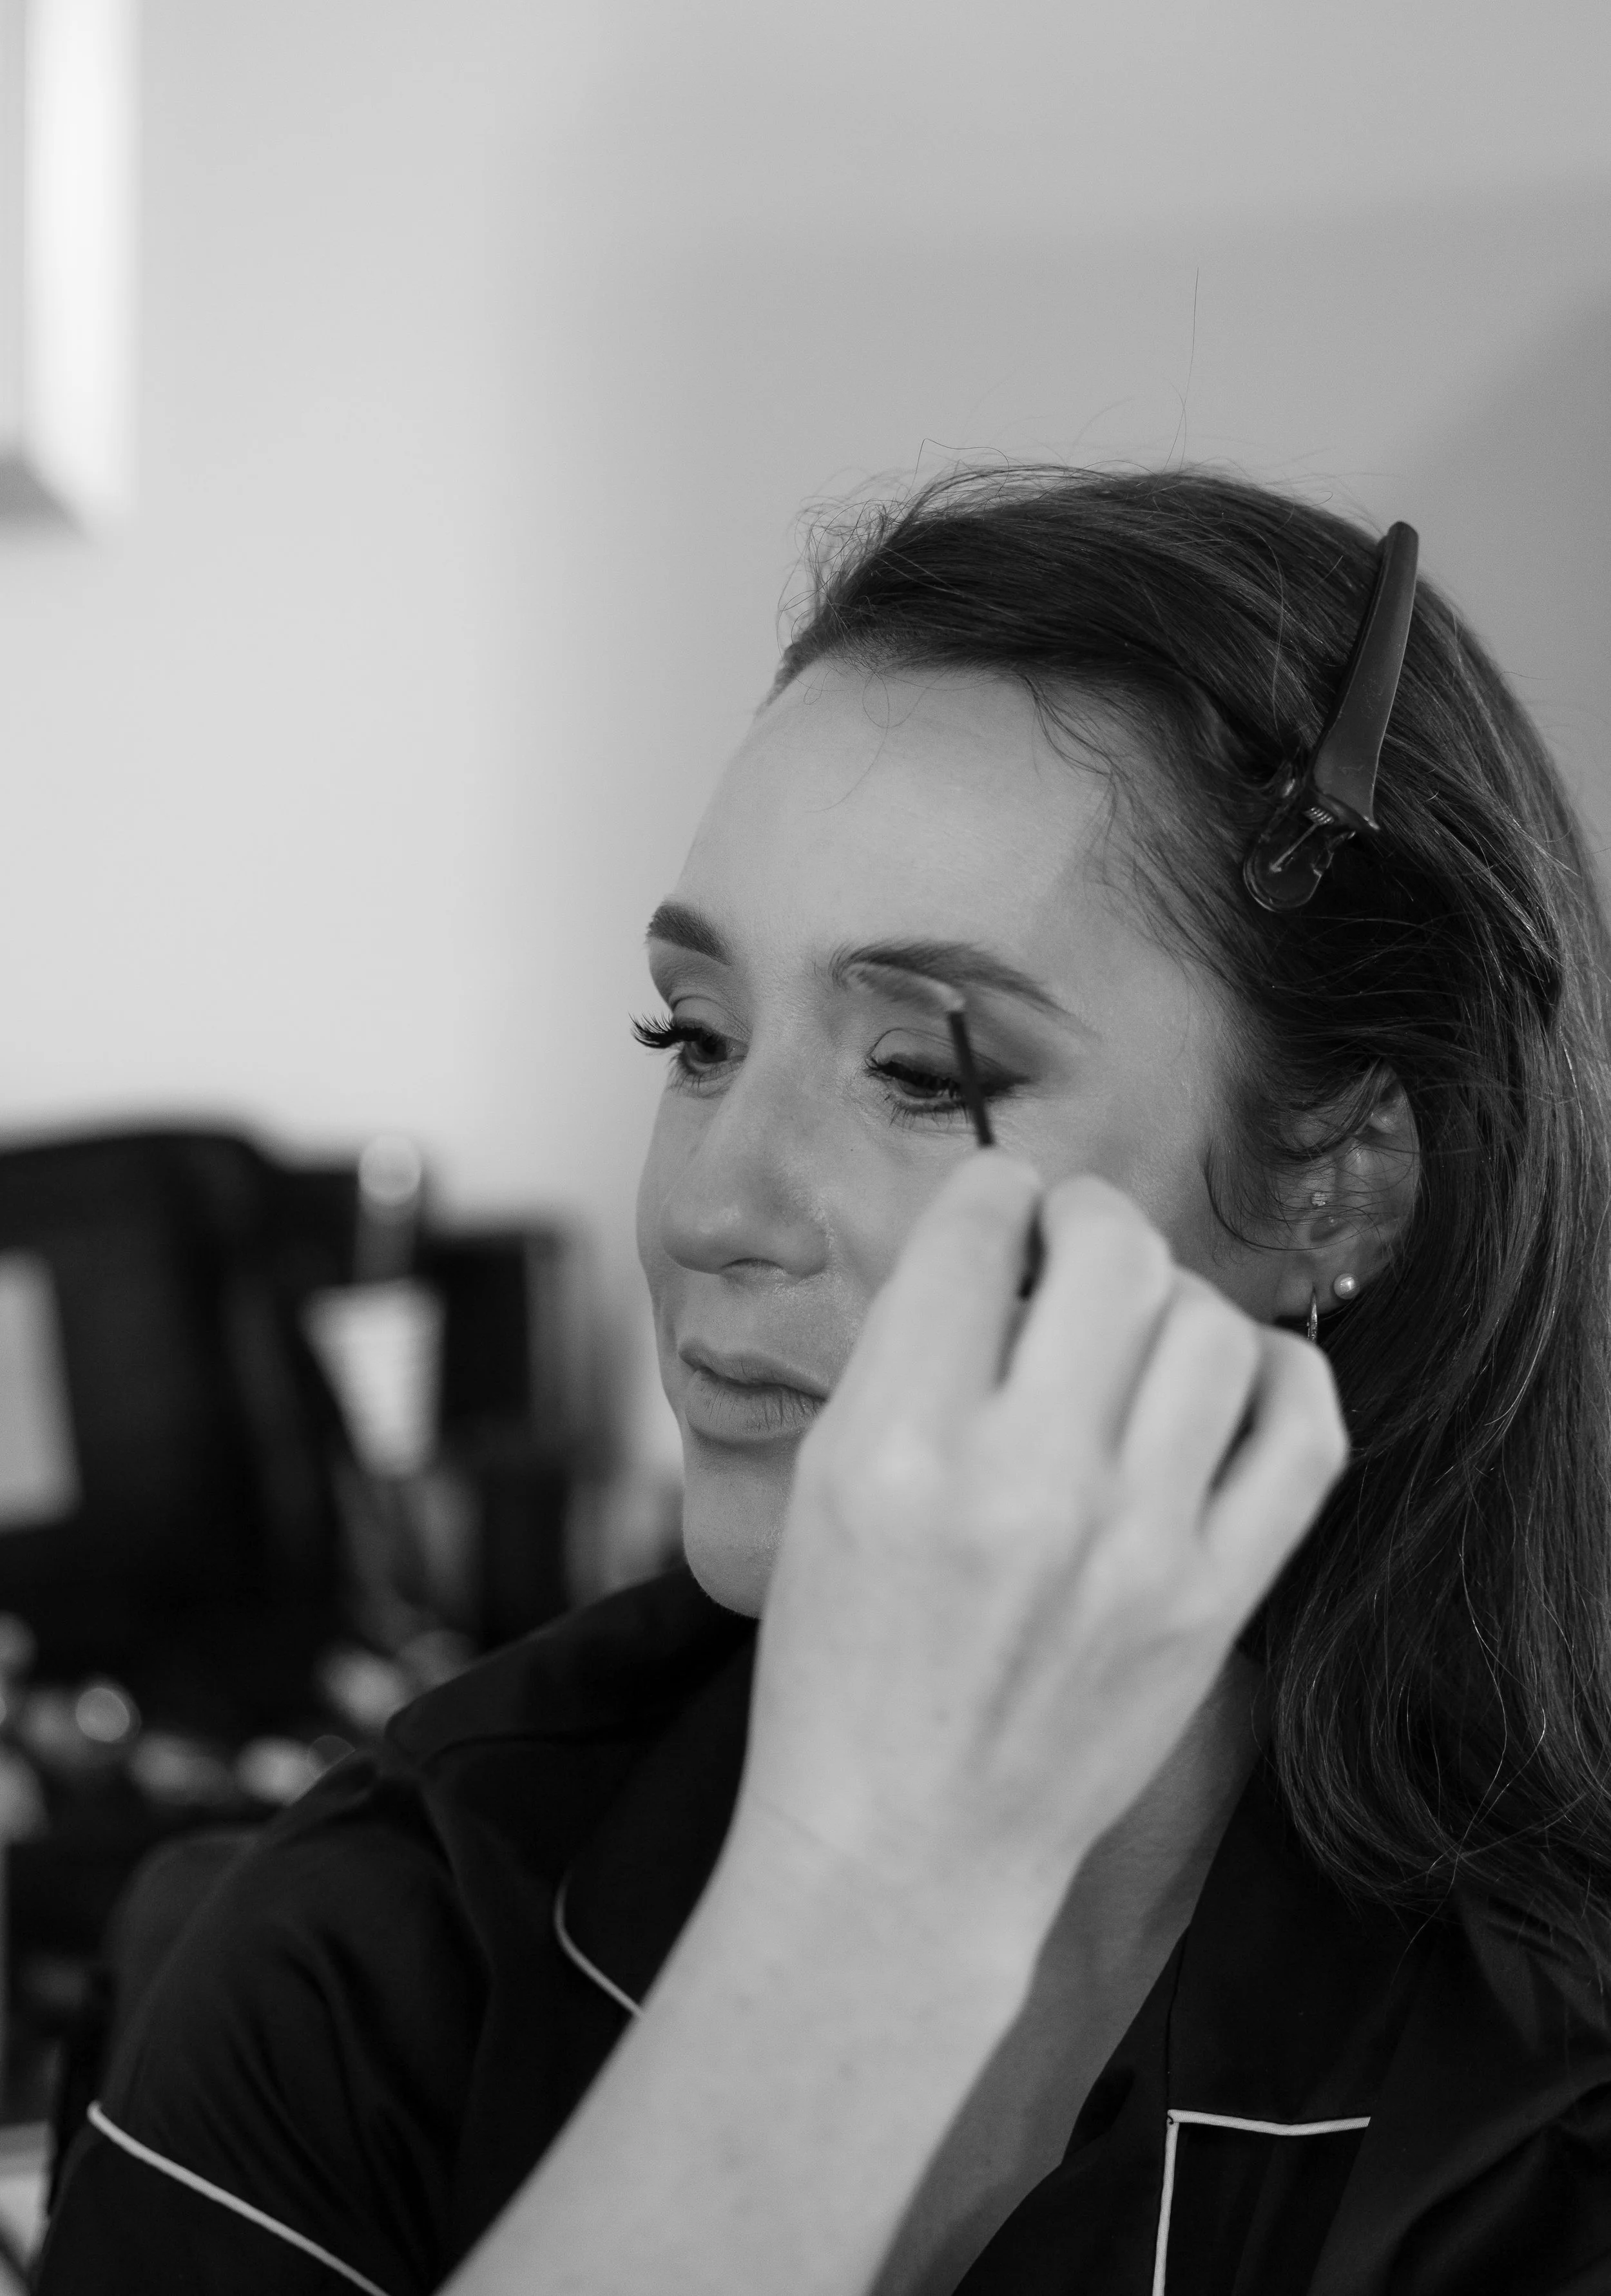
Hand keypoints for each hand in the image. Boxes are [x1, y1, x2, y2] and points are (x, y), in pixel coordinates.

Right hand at [737, 1154, 1347, 1962]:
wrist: (905, 1841)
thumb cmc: (844, 1660)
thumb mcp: (825, 1480)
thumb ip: (915, 1351)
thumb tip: (1010, 1240)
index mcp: (898, 1445)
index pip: (981, 1224)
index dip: (994, 1196)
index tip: (1000, 1217)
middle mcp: (1023, 1485)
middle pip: (1115, 1249)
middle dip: (1089, 1220)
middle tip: (1069, 1255)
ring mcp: (1135, 1548)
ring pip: (1211, 1325)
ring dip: (1172, 1301)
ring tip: (1134, 1337)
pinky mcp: (1214, 1603)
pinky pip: (1302, 1432)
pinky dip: (1275, 1376)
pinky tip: (1224, 1384)